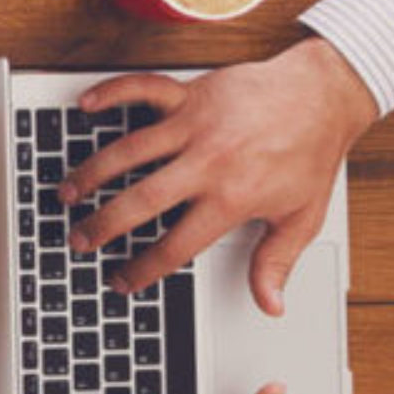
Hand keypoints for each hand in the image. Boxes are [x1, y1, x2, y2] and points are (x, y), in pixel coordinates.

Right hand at [58, 41, 376, 311]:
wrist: (325, 95)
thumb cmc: (311, 152)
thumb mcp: (302, 216)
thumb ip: (277, 261)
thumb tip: (269, 304)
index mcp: (232, 198)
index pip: (176, 245)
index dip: (143, 269)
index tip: (122, 280)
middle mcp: (208, 162)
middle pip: (140, 201)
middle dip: (102, 225)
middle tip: (79, 239)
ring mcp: (195, 125)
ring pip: (128, 150)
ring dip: (91, 172)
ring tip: (67, 191)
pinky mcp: (190, 94)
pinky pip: (142, 90)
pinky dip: (111, 93)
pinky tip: (85, 106)